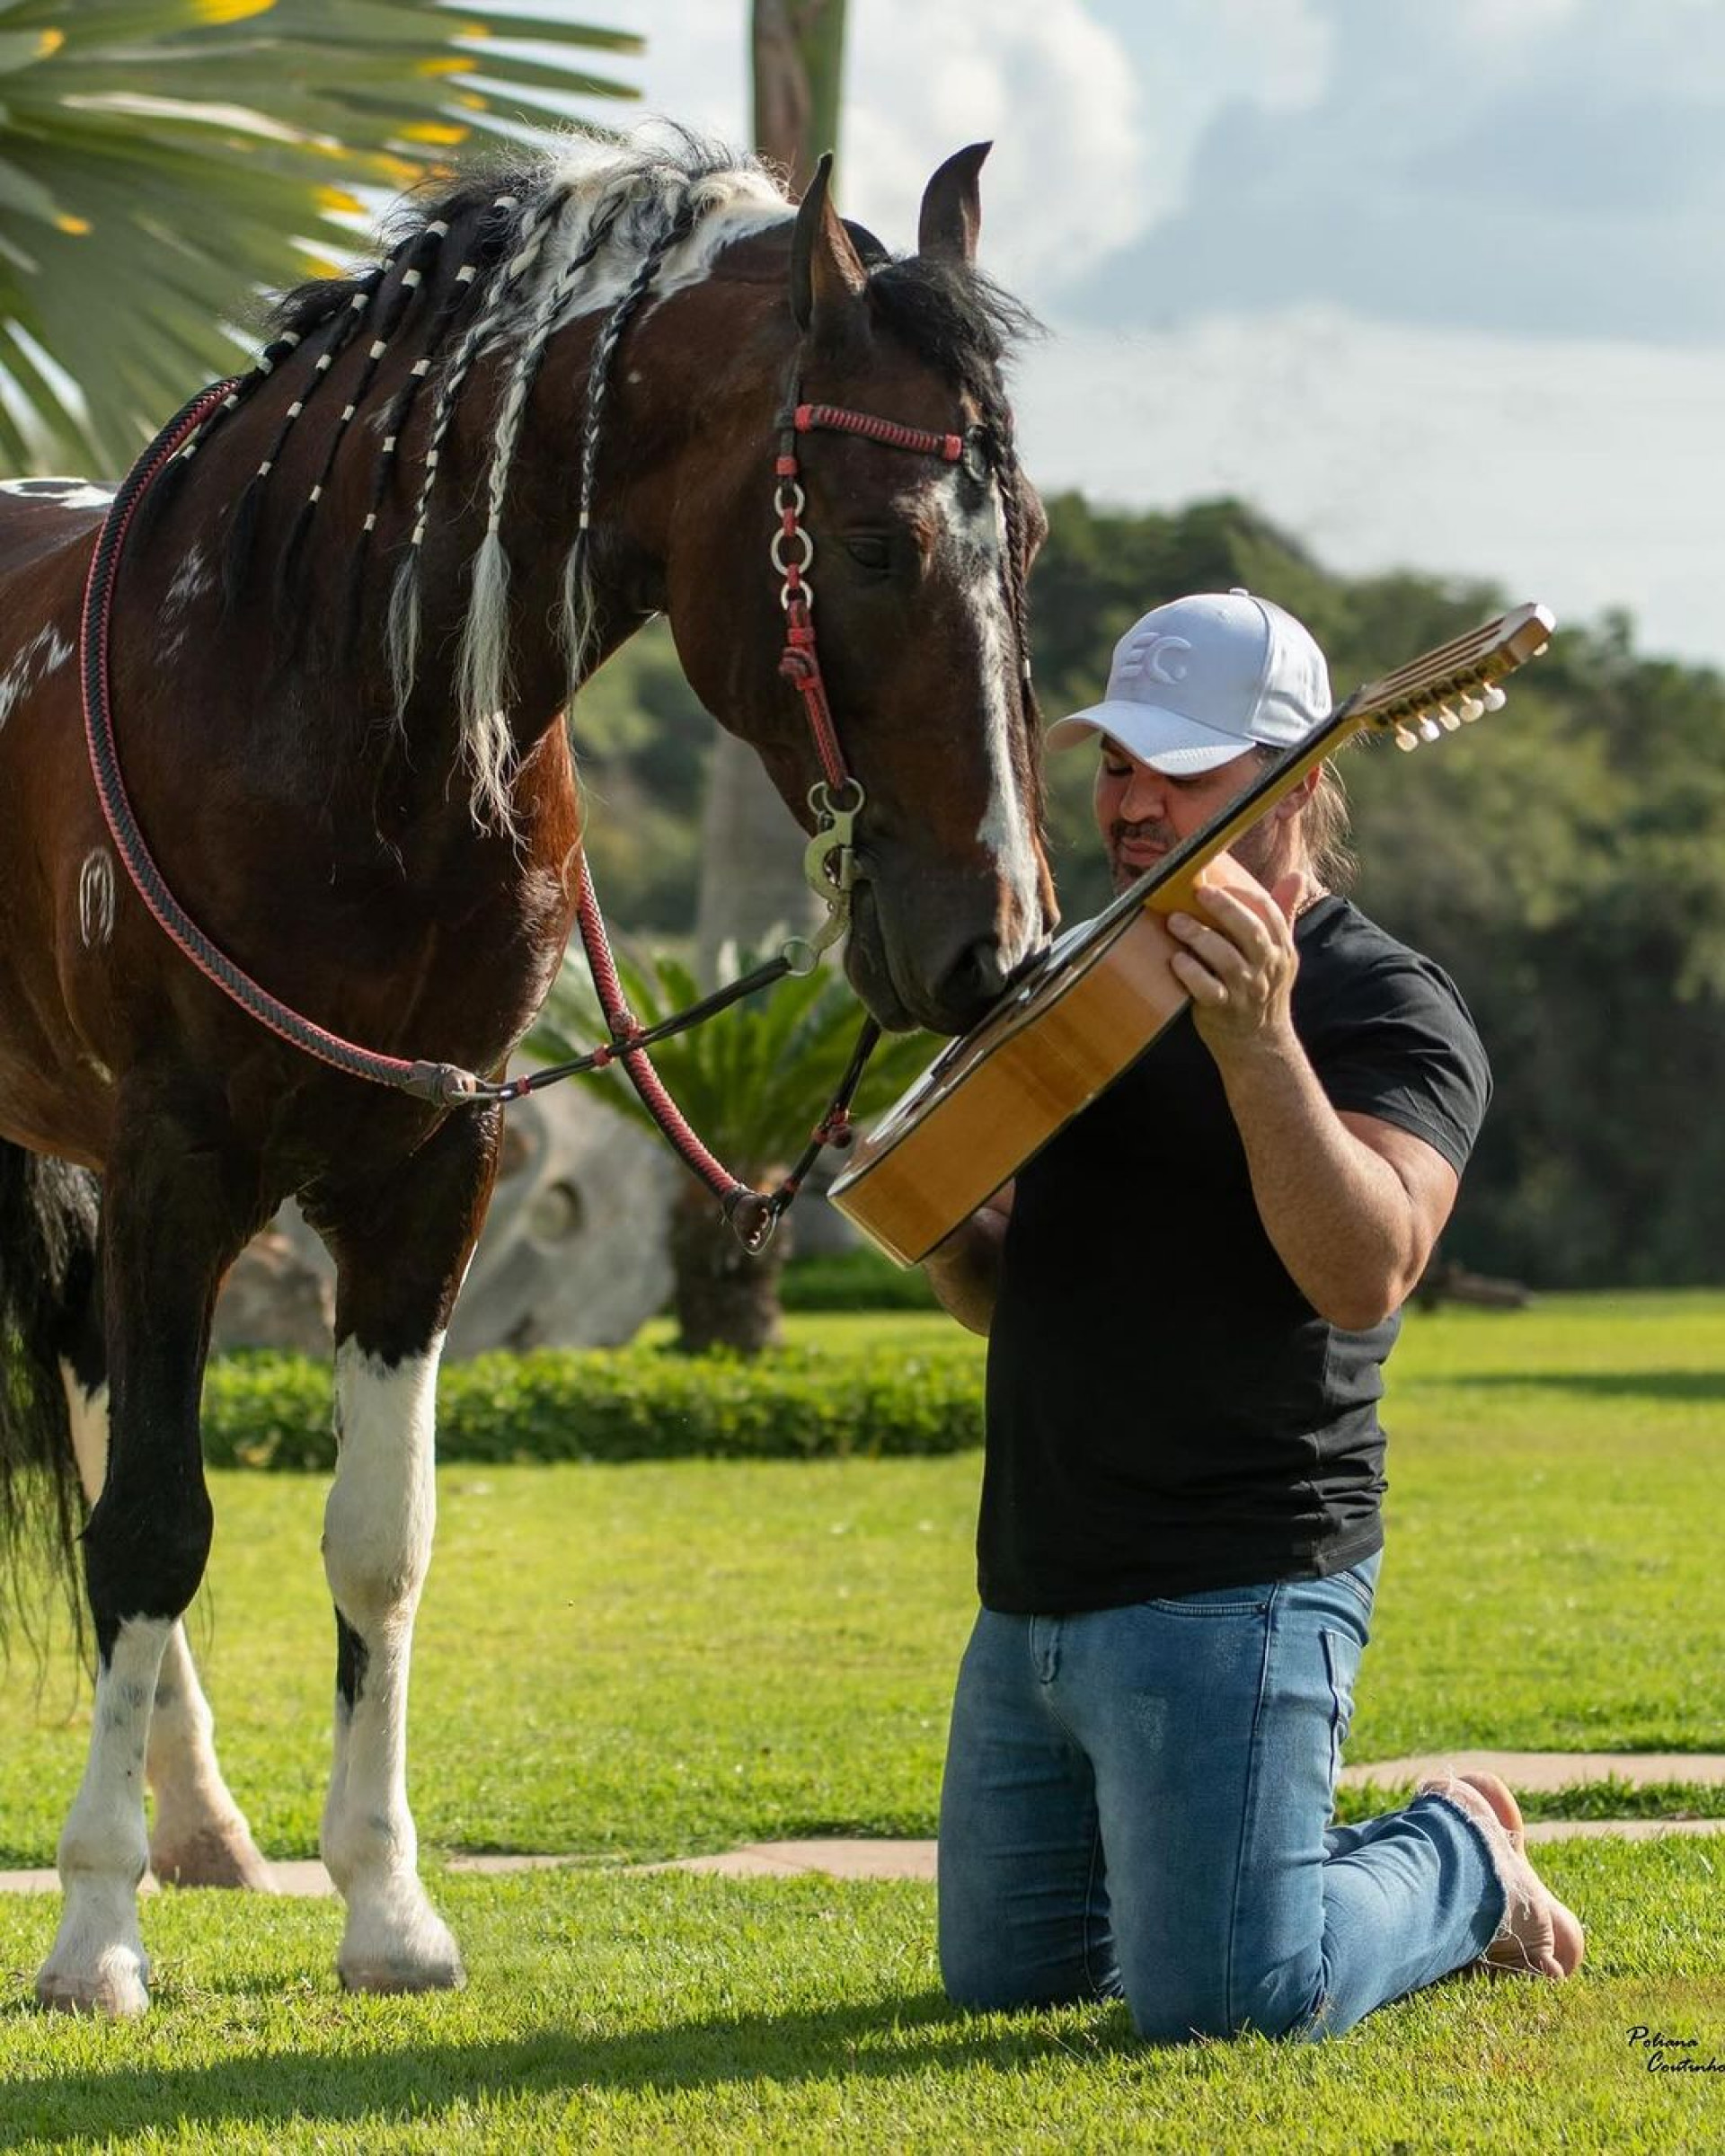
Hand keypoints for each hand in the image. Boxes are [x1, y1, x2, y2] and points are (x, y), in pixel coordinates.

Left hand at [1166, 872, 1307, 1060]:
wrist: (1258, 1044)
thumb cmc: (1264, 990)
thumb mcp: (1281, 955)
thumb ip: (1284, 915)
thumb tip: (1298, 875)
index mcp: (1281, 951)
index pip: (1271, 915)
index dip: (1246, 895)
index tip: (1221, 884)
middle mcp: (1266, 969)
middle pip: (1251, 933)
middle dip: (1225, 909)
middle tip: (1199, 893)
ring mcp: (1245, 991)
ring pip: (1225, 959)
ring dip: (1199, 937)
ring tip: (1176, 921)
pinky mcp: (1222, 1010)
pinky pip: (1207, 989)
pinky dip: (1191, 973)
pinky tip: (1177, 960)